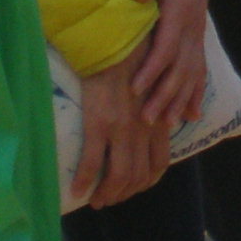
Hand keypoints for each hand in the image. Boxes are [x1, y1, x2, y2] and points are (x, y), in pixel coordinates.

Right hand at [70, 56, 169, 210]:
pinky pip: (92, 162)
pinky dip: (84, 180)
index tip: (134, 187)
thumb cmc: (132, 58)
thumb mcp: (154, 84)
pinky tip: (75, 189)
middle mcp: (143, 130)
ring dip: (107, 194)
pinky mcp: (99, 124)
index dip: (146, 181)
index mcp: (157, 121)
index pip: (158, 163)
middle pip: (138, 175)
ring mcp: (122, 129)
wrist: (113, 40)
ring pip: (119, 176)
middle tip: (109, 198)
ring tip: (95, 200)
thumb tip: (165, 118)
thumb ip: (159, 105)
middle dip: (124, 193)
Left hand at [126, 0, 223, 126]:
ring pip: (191, 74)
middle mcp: (192, 29)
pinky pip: (200, 70)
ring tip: (168, 124)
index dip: (152, 70)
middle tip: (148, 119)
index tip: (136, 89)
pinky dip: (196, 93)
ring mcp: (197, 35)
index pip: (166, 47)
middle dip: (164, 96)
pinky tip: (192, 114)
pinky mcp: (198, 37)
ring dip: (179, 100)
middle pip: (179, 69)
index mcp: (179, 12)